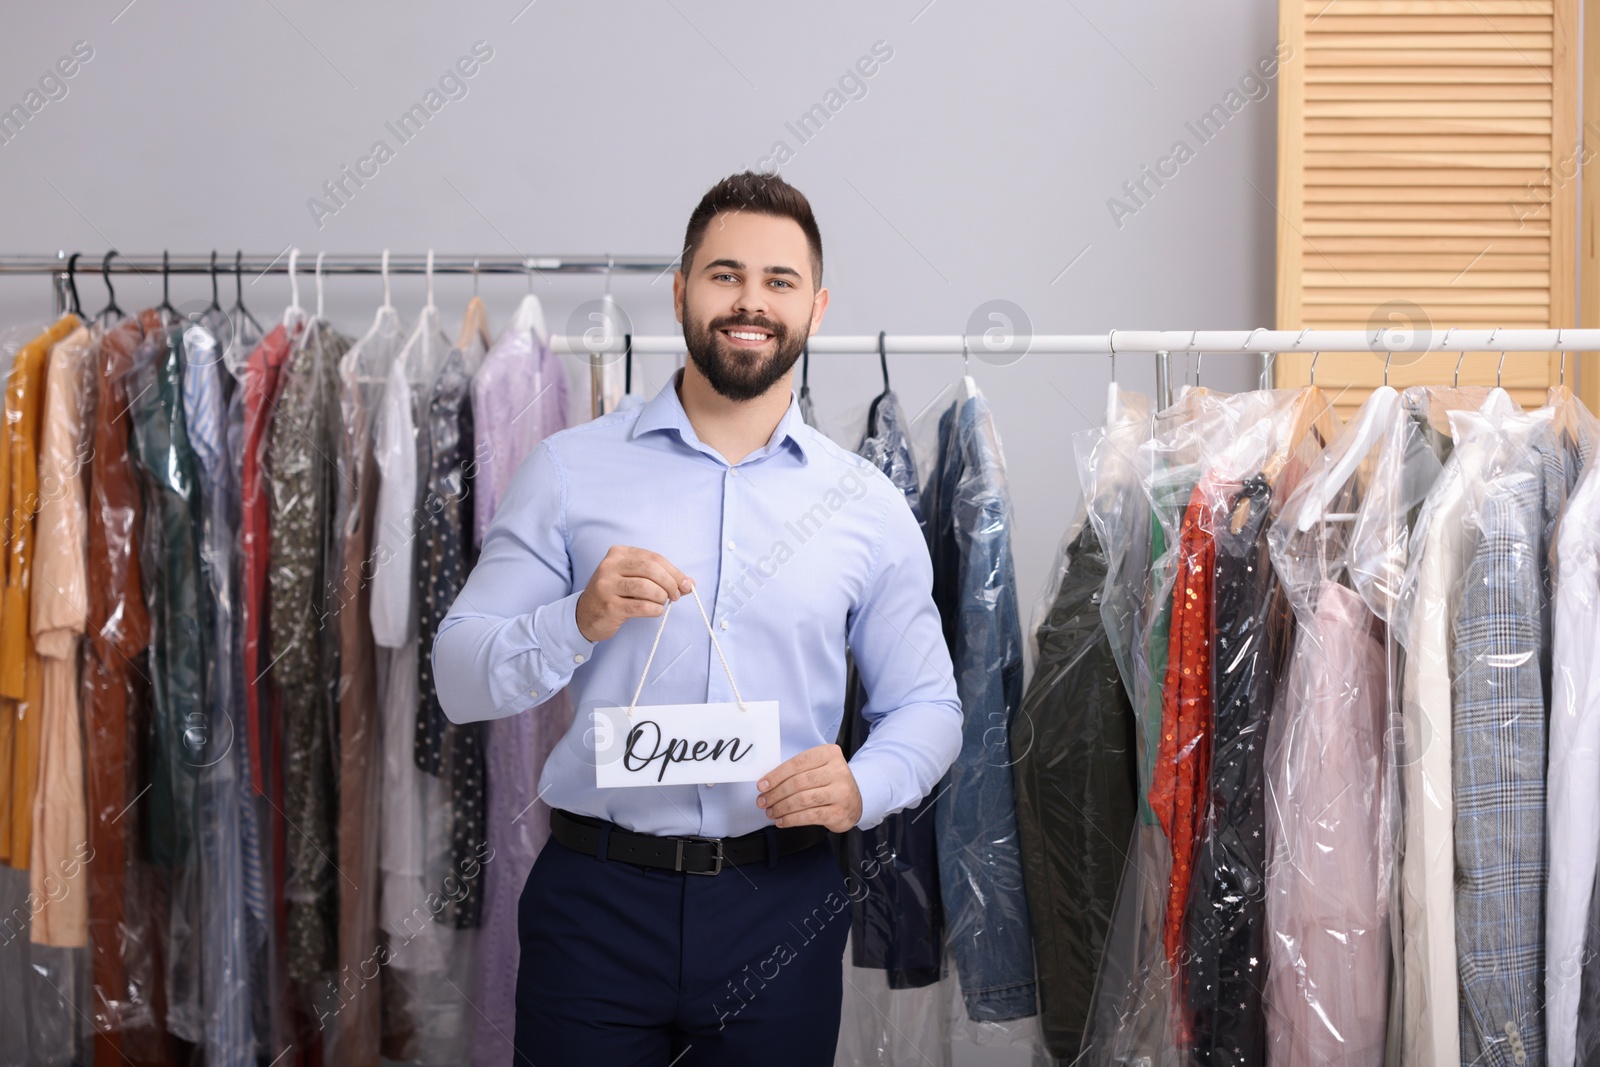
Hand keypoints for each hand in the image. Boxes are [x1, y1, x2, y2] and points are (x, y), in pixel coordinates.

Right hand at [575, 545, 692, 642]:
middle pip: (651, 569)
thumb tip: (689, 583)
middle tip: (676, 595)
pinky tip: (655, 610)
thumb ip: (660, 577)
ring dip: (662, 597)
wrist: (585, 614)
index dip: (674, 571)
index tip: (685, 584)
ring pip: (646, 587)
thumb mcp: (634, 579)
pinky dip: (655, 609)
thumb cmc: (616, 594)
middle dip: (670, 583)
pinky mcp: (609, 606)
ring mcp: (607, 586)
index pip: (654, 558)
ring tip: (662, 603)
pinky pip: (641, 606)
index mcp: (618, 553)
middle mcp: (609, 566)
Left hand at [756, 744, 861, 832]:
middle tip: (763, 801)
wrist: (855, 801)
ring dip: (782, 808)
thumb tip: (767, 783)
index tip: (762, 785)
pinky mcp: (839, 812)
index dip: (776, 775)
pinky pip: (810, 816)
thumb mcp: (818, 768)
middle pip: (798, 783)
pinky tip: (782, 820)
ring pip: (803, 800)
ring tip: (771, 811)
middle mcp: (838, 771)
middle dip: (776, 794)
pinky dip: (792, 820)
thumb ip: (797, 771)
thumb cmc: (829, 782)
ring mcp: (841, 792)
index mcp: (829, 754)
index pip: (797, 763)